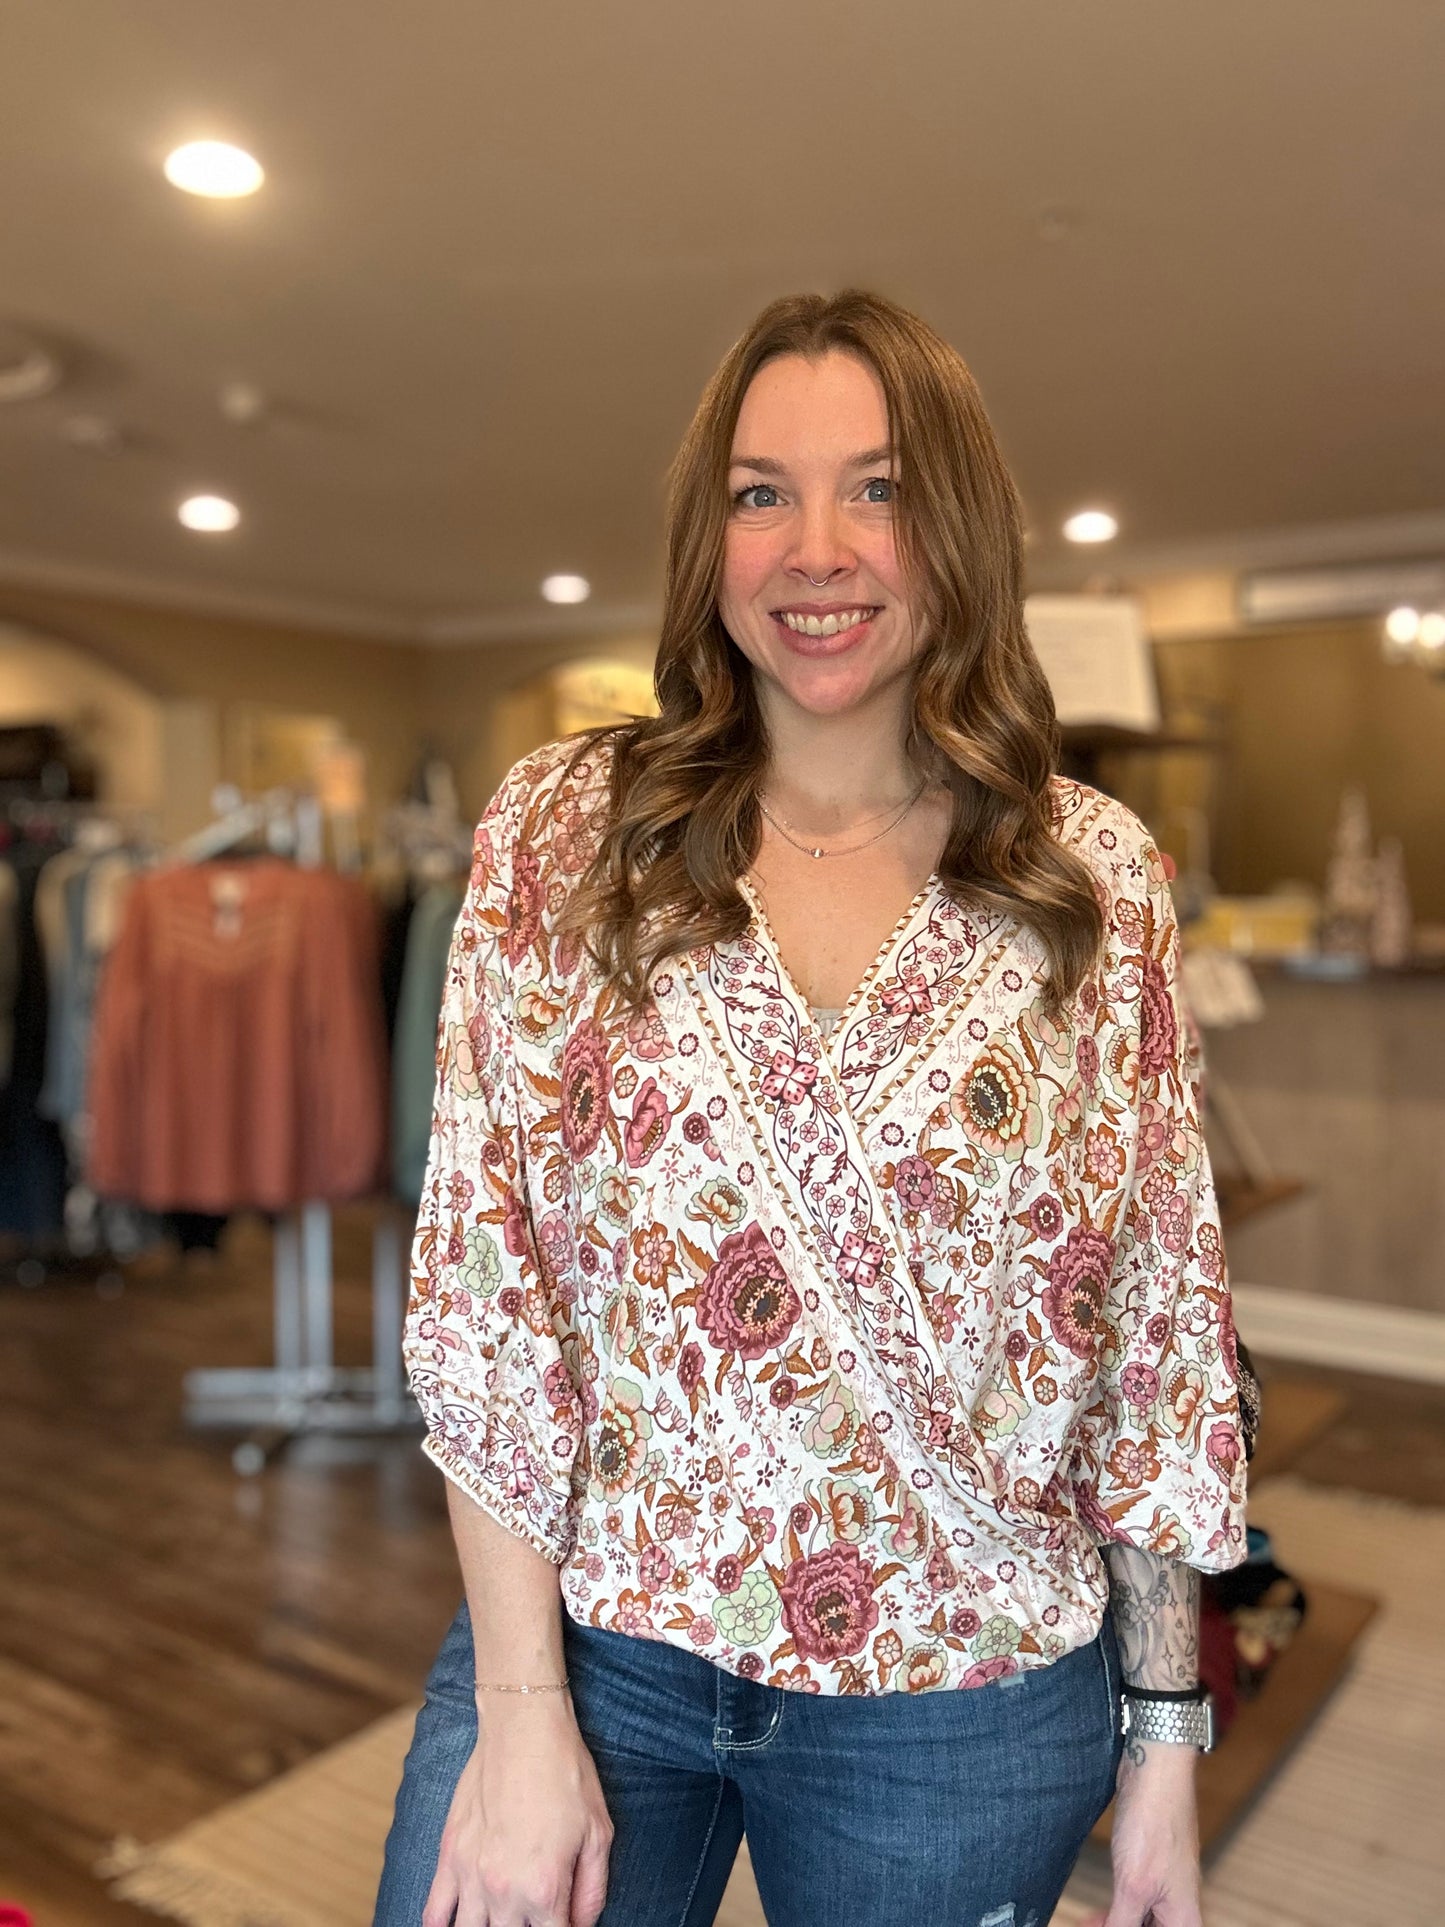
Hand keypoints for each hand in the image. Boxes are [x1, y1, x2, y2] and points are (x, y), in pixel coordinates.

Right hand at [423, 1697, 613, 1926]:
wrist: (523, 1728)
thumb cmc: (566, 1774)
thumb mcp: (598, 1833)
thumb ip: (592, 1891)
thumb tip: (583, 1925)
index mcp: (545, 1889)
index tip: (563, 1922)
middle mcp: (505, 1892)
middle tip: (535, 1914)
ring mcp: (471, 1876)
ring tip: (501, 1919)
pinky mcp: (449, 1856)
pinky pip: (433, 1912)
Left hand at [1080, 1743, 1201, 1926]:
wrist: (1154, 1772)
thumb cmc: (1153, 1823)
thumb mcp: (1133, 1886)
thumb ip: (1122, 1922)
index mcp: (1184, 1917)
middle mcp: (1179, 1905)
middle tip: (1089, 1926)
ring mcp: (1165, 1884)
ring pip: (1142, 1919)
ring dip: (1115, 1922)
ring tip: (1088, 1922)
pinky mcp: (1150, 1865)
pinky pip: (1135, 1899)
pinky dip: (1116, 1909)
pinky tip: (1097, 1912)